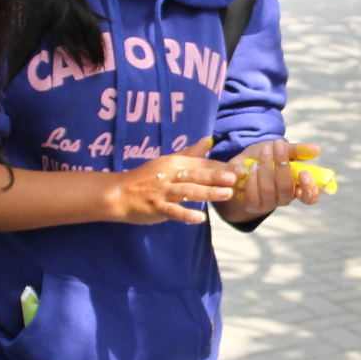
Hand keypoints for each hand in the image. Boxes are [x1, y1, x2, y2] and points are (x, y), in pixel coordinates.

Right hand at [108, 138, 233, 224]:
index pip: (202, 163)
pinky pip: (173, 211)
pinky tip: (200, 219)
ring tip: (226, 194)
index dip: (222, 166)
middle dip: (217, 176)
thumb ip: (190, 152)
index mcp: (175, 163)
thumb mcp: (167, 161)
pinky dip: (185, 215)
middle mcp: (170, 175)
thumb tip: (209, 140)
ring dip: (207, 193)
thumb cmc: (145, 177)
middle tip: (237, 178)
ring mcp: (163, 192)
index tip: (242, 169)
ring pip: (188, 191)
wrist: (118, 193)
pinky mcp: (156, 207)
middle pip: (197, 175)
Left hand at [222, 140, 326, 222]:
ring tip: (264, 152)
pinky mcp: (251, 205)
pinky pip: (252, 196)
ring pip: (268, 190)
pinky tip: (250, 166)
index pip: (310, 197)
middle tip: (277, 144)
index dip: (309, 188)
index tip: (305, 173)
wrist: (244, 163)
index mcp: (297, 187)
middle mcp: (284, 198)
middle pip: (286, 189)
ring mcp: (267, 204)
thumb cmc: (268, 157)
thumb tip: (317, 149)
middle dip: (281, 165)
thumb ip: (299, 151)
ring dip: (265, 168)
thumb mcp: (283, 150)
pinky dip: (251, 179)